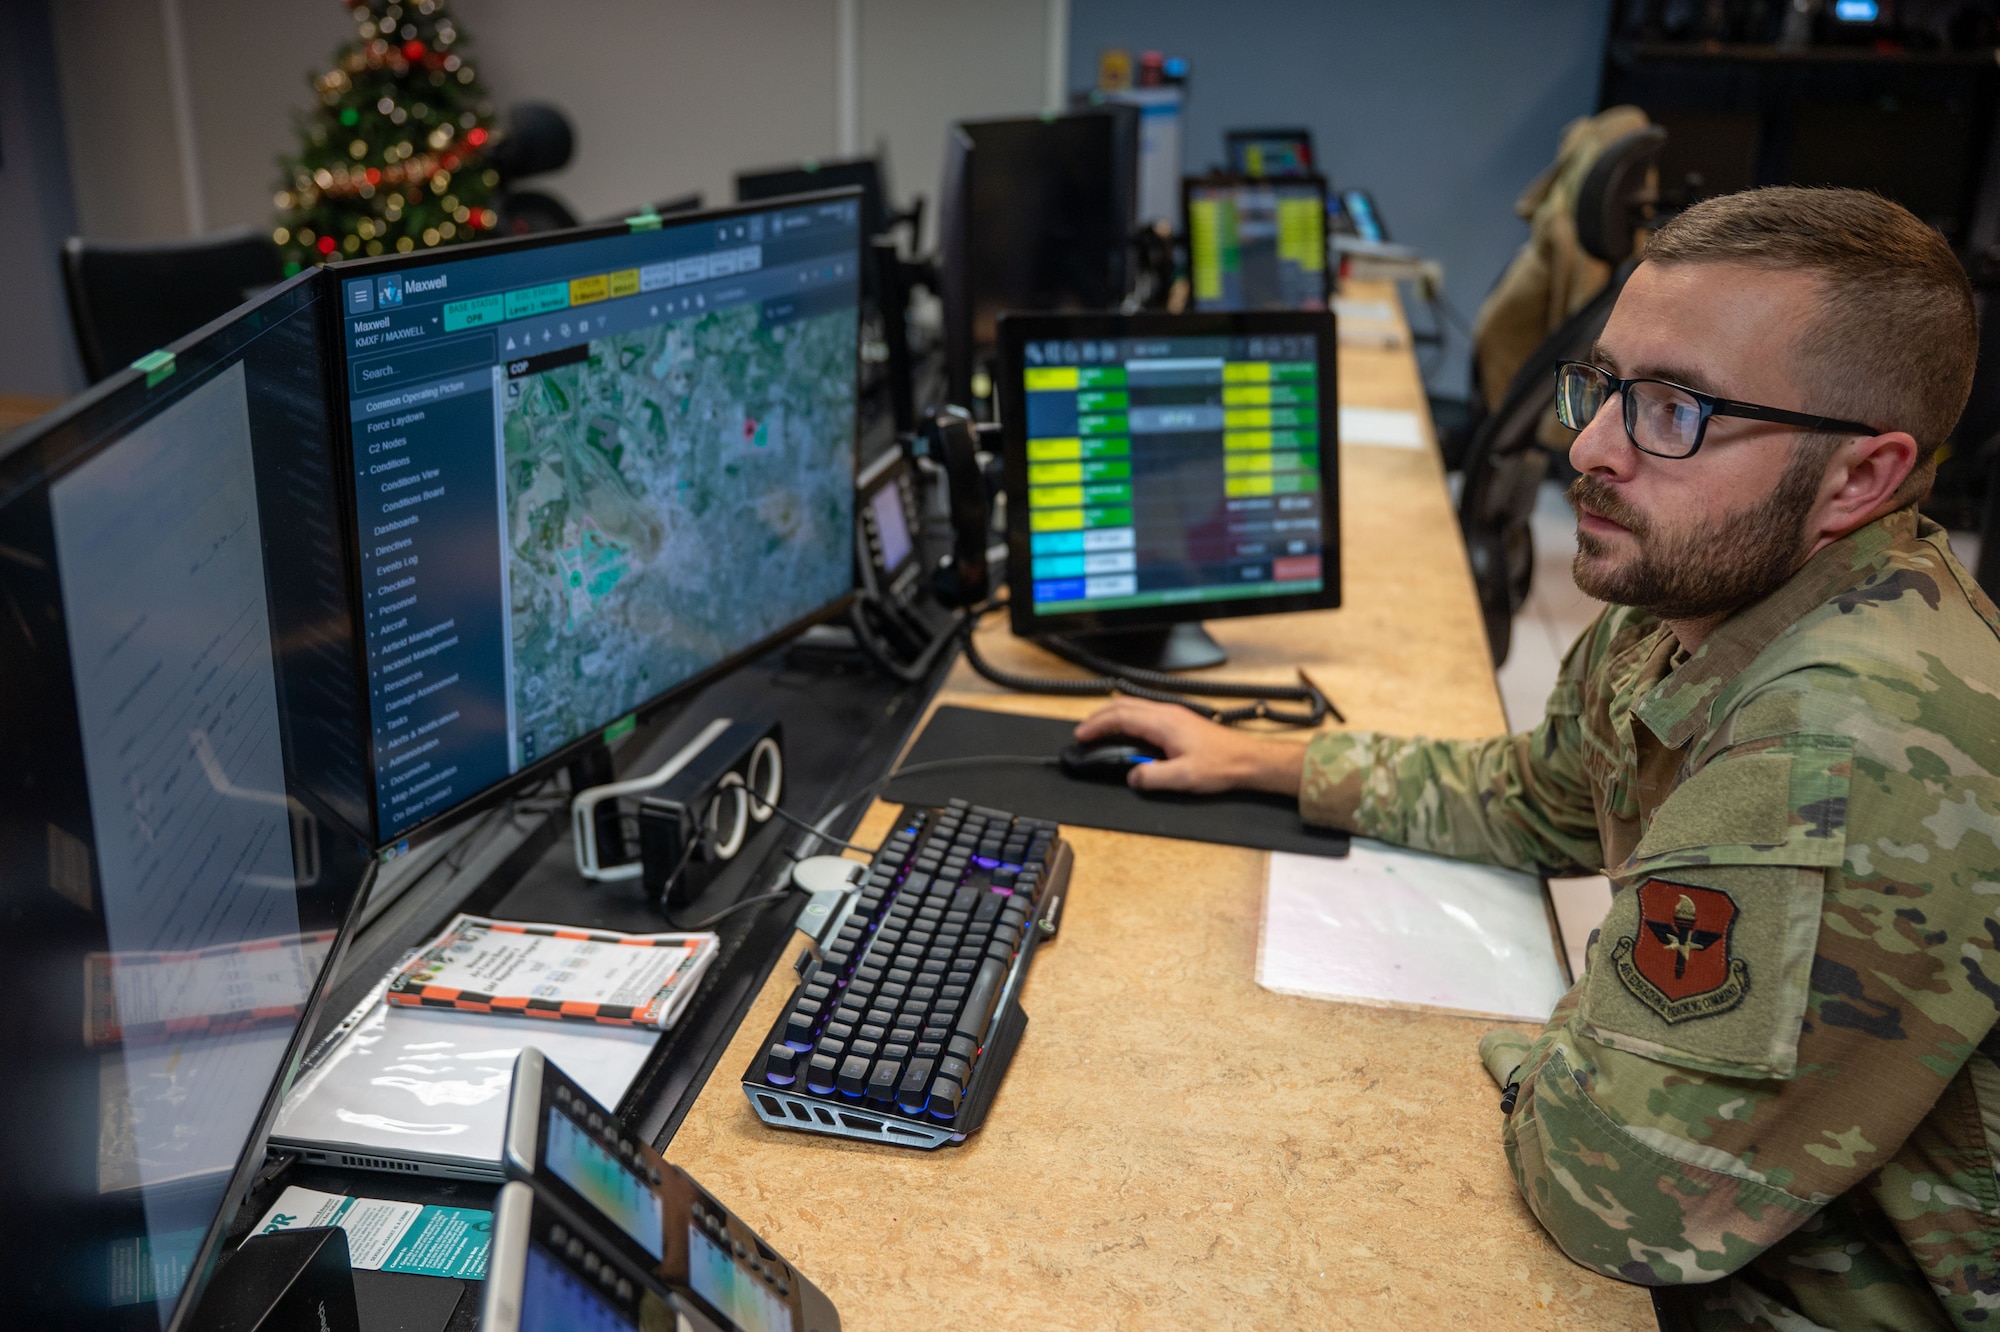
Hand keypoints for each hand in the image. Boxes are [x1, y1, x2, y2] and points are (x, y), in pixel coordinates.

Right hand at [1073, 698, 1308, 796]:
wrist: (1248, 760)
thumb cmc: (1222, 765)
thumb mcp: (1183, 778)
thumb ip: (1152, 777)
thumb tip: (1132, 776)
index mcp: (1164, 723)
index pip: (1120, 717)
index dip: (1097, 725)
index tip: (1082, 736)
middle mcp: (1167, 713)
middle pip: (1123, 706)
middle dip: (1099, 717)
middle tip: (1084, 732)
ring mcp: (1173, 714)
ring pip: (1134, 706)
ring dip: (1113, 716)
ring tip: (1099, 730)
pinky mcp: (1179, 720)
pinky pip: (1145, 712)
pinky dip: (1127, 719)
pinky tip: (1127, 732)